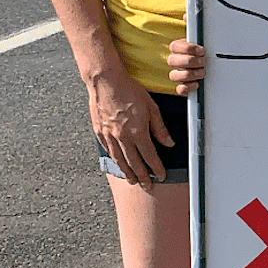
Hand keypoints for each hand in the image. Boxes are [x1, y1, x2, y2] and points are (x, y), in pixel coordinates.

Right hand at [89, 71, 169, 188]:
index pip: (149, 155)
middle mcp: (122, 136)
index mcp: (137, 132)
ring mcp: (108, 135)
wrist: (105, 81)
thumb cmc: (130, 91)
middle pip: (133, 162)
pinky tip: (118, 163)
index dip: (156, 167)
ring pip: (119, 158)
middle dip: (141, 176)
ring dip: (127, 171)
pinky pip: (108, 149)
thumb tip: (169, 143)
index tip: (161, 175)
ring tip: (132, 180)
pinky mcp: (99, 130)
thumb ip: (160, 128)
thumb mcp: (152, 108)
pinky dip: (114, 159)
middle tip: (147, 185)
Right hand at [166, 37, 206, 90]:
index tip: (202, 50)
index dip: (189, 48)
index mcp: (177, 49)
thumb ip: (200, 40)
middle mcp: (175, 61)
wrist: (209, 65)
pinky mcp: (182, 86)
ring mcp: (177, 74)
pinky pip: (179, 89)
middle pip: (172, 61)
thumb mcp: (203, 44)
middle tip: (203, 61)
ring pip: (174, 75)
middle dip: (190, 61)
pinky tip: (197, 84)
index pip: (174, 46)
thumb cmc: (204, 53)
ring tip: (203, 72)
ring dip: (190, 74)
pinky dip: (188, 87)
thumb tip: (203, 30)